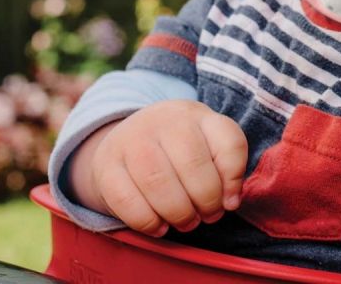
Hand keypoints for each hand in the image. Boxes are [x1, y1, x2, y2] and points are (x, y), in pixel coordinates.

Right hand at [68, 100, 247, 236]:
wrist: (128, 137)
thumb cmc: (178, 148)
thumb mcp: (208, 144)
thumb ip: (227, 167)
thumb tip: (231, 201)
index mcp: (197, 114)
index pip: (228, 141)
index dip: (234, 178)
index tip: (230, 201)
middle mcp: (165, 120)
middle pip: (193, 164)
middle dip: (206, 201)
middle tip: (207, 216)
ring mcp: (132, 139)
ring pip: (159, 182)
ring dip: (179, 213)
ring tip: (186, 222)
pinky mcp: (106, 165)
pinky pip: (127, 201)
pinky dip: (148, 222)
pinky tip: (159, 226)